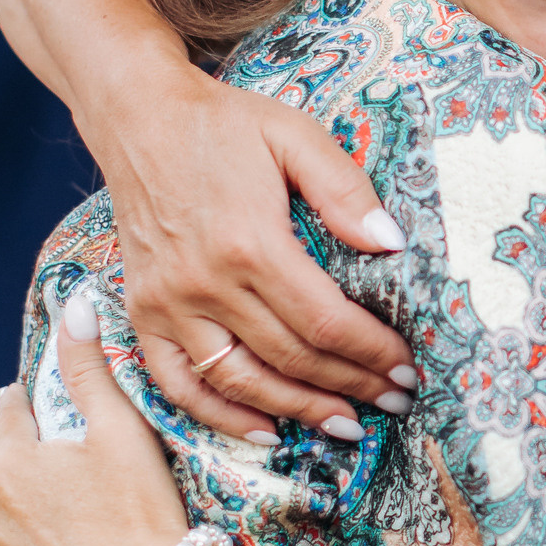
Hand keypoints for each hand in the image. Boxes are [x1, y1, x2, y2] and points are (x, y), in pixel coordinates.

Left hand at [0, 291, 190, 545]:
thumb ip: (88, 369)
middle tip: (44, 467)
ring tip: (22, 517)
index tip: (31, 405)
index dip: (23, 408)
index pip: (5, 416)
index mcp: (4, 463)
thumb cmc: (143, 513)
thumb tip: (73, 306)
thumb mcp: (121, 431)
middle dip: (9, 464)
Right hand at [84, 60, 416, 441]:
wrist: (138, 117)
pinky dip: (220, 415)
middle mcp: (206, 283)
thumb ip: (345, 190)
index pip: (325, 321)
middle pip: (291, 358)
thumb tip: (392, 246)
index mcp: (250, 243)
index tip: (407, 368)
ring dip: (298, 410)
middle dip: (351, 386)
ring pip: (241, 380)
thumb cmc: (224, 126)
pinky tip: (265, 428)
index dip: (372, 353)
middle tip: (394, 401)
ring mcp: (168, 304)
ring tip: (346, 424)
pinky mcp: (143, 313)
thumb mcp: (295, 136)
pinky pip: (179, 383)